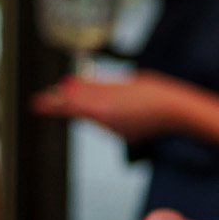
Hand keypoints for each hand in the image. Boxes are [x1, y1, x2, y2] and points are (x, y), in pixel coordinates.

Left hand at [34, 73, 190, 142]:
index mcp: (102, 108)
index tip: (38, 102)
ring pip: (96, 116)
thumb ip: (94, 86)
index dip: (52, 103)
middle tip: (63, 93)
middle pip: (81, 111)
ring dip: (98, 106)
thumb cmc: (156, 93)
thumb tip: (68, 84)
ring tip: (119, 94)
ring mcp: (115, 131)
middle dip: (76, 101)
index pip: (68, 105)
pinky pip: (110, 123)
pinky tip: (128, 106)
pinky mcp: (125, 136)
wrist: (180, 112)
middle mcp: (105, 124)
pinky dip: (112, 113)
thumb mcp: (122, 83)